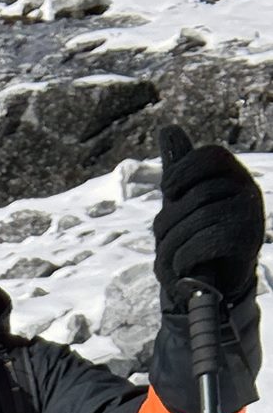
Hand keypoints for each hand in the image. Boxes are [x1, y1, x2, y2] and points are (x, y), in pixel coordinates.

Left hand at [153, 124, 265, 303]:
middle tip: (162, 241)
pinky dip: (186, 257)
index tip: (168, 192)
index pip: (211, 156)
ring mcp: (250, 215)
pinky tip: (183, 266)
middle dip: (168, 222)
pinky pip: (208, 241)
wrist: (212, 285)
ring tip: (172, 259)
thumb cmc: (195, 238)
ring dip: (173, 245)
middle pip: (198, 194)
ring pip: (200, 219)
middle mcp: (247, 190)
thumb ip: (179, 169)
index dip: (183, 171)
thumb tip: (167, 128)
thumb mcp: (184, 202)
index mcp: (231, 176)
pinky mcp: (247, 241)